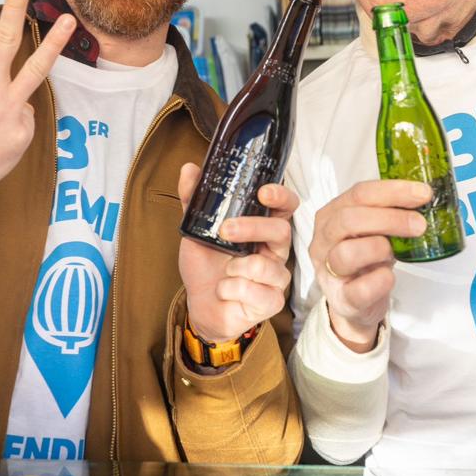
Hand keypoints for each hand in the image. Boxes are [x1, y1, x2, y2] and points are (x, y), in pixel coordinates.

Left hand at [178, 163, 297, 343]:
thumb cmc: (206, 267)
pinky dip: (232, 290)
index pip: (286, 207)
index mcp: (263, 229)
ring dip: (236, 268)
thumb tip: (189, 169)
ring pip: (267, 266)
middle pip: (281, 232)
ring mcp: (276, 278)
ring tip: (224, 272)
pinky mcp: (271, 302)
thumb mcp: (196, 231)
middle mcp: (275, 251)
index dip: (282, 196)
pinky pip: (256, 293)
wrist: (200, 305)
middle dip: (252, 228)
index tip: (263, 192)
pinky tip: (225, 291)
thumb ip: (194, 201)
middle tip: (225, 230)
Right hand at [310, 180, 429, 351]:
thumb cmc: (365, 259)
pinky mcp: (341, 300)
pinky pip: (359, 289)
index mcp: (331, 215)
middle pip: (349, 219)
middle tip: (419, 224)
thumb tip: (423, 198)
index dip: (393, 191)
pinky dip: (380, 281)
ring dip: (381, 247)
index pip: (359, 193)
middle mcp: (323, 241)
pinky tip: (390, 275)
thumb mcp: (373, 230)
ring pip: (347, 253)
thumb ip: (390, 212)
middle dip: (390, 218)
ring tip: (399, 251)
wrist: (355, 302)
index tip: (422, 193)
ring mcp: (328, 272)